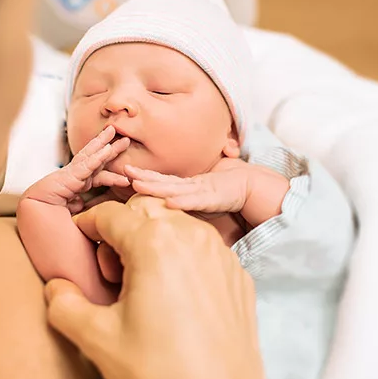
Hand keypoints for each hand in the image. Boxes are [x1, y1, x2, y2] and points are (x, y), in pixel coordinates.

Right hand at [23, 126, 130, 212]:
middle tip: (125, 139)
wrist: (36, 215)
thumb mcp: (75, 212)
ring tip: (114, 131)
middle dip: (111, 148)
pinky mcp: (68, 176)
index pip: (99, 174)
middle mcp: (76, 177)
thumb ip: (81, 206)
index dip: (113, 171)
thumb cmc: (52, 216)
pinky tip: (107, 149)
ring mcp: (72, 175)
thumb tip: (82, 203)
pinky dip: (97, 157)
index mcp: (79, 184)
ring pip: (90, 155)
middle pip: (97, 159)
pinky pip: (86, 165)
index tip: (127, 172)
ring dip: (103, 143)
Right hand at [43, 196, 273, 378]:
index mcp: (155, 243)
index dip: (88, 226)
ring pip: (179, 222)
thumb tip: (57, 287)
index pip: (110, 213)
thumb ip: (64, 304)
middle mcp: (193, 237)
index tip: (80, 243)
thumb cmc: (163, 376)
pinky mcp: (238, 275)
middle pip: (147, 208)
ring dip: (154, 238)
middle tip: (111, 269)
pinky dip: (183, 256)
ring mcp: (222, 254)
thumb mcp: (98, 340)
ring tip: (142, 281)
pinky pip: (204, 247)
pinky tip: (173, 294)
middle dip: (123, 227)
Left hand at [124, 158, 250, 215]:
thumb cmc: (229, 192)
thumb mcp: (205, 198)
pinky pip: (195, 201)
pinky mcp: (212, 197)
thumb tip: (173, 207)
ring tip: (138, 184)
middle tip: (124, 170)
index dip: (146, 175)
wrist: (253, 186)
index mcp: (189, 186)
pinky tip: (169, 203)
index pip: (163, 180)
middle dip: (143, 176)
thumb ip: (191, 200)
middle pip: (163, 181)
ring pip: (174, 188)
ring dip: (155, 186)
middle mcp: (192, 186)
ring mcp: (201, 190)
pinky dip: (182, 202)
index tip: (128, 172)